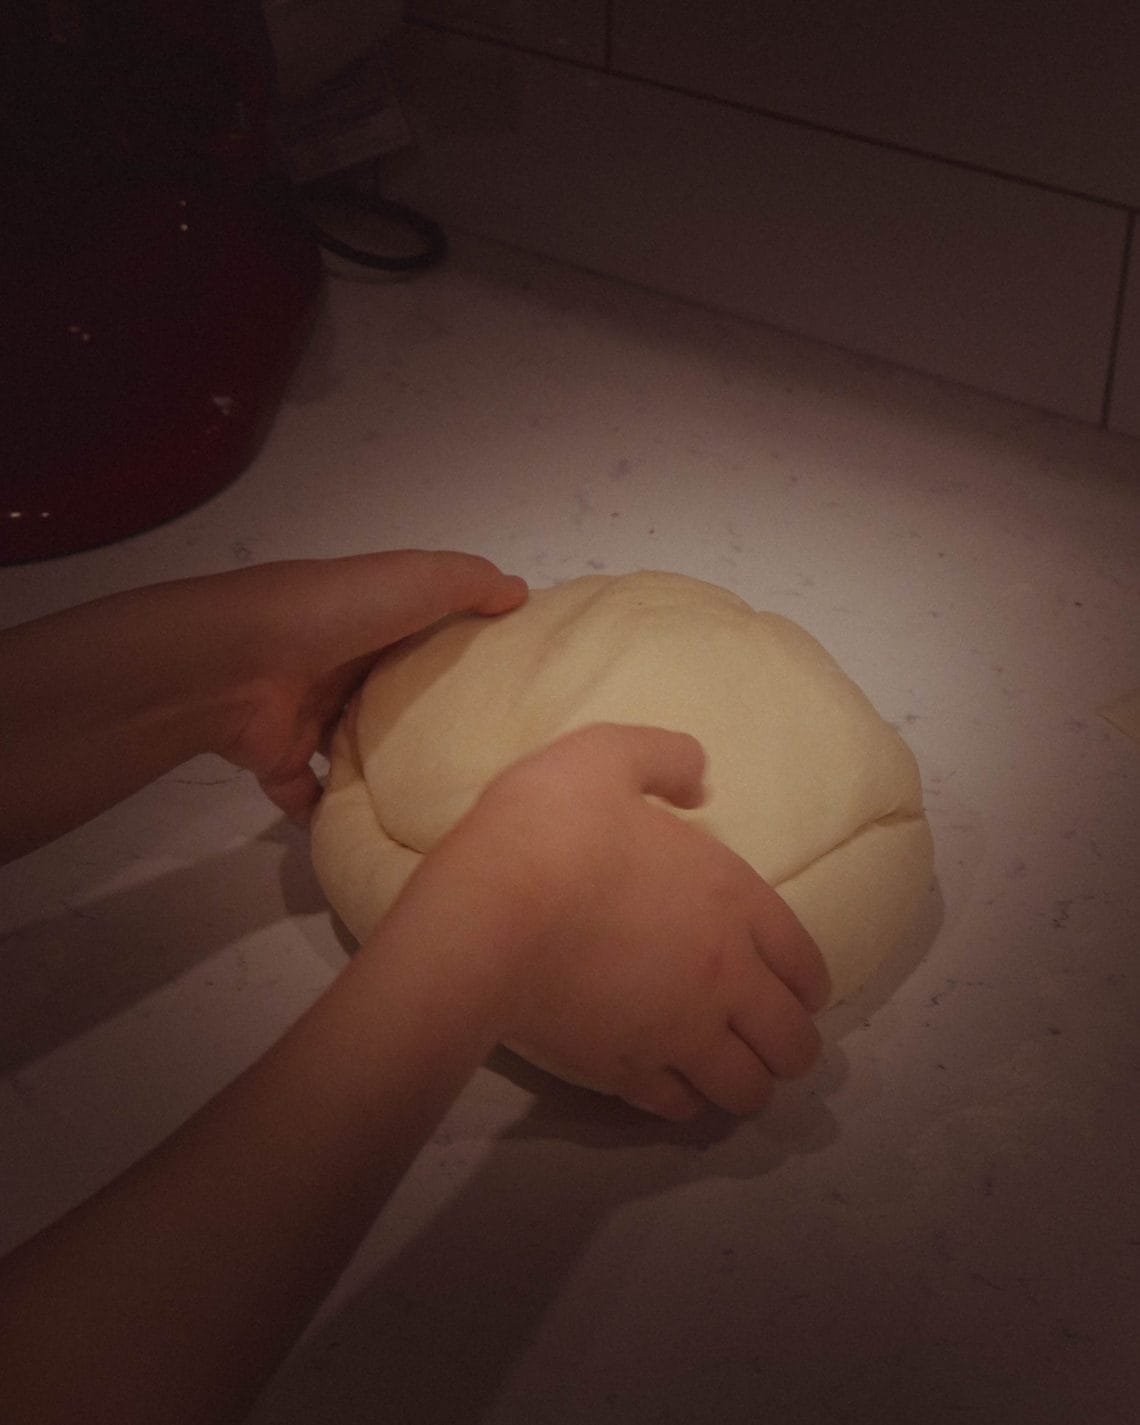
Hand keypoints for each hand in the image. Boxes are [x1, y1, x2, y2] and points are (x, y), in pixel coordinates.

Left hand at [0, 550, 524, 862]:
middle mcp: (337, 666)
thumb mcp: (418, 579)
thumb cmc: (335, 615)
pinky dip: (333, 815)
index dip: (460, 653)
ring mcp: (305, 715)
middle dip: (425, 721)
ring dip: (382, 771)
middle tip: (483, 758)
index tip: (505, 686)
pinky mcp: (280, 760)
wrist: (236, 663)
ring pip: (352, 748)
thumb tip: (522, 593)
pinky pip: (310, 796)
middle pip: (389, 697)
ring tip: (437, 803)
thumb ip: (470, 583)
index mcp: (370, 619)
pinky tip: (377, 833)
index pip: (422, 635)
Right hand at [412, 724, 830, 1118]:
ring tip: (723, 1069)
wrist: (485, 912)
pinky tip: (668, 1081)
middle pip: (794, 1044)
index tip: (793, 989)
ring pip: (748, 1091)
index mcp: (734, 901)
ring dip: (746, 1083)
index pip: (806, 964)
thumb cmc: (551, 829)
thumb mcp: (606, 756)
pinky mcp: (624, 1073)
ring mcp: (677, 1034)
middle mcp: (723, 979)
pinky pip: (679, 1108)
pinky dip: (684, 1102)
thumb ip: (663, 759)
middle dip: (789, 1044)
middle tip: (760, 1035)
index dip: (807, 984)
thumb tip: (698, 780)